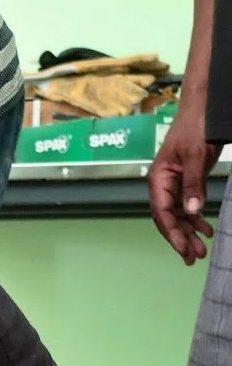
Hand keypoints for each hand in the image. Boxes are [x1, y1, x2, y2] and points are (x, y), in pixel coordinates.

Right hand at [148, 101, 219, 263]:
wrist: (204, 108)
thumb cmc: (195, 127)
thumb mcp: (195, 157)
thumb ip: (193, 185)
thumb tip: (192, 211)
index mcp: (158, 179)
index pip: (162, 213)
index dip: (172, 233)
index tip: (184, 249)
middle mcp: (163, 184)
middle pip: (169, 218)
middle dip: (181, 238)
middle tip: (194, 257)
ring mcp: (175, 183)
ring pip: (179, 215)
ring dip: (190, 232)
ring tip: (201, 250)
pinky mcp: (187, 181)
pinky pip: (189, 205)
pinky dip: (197, 219)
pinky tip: (206, 229)